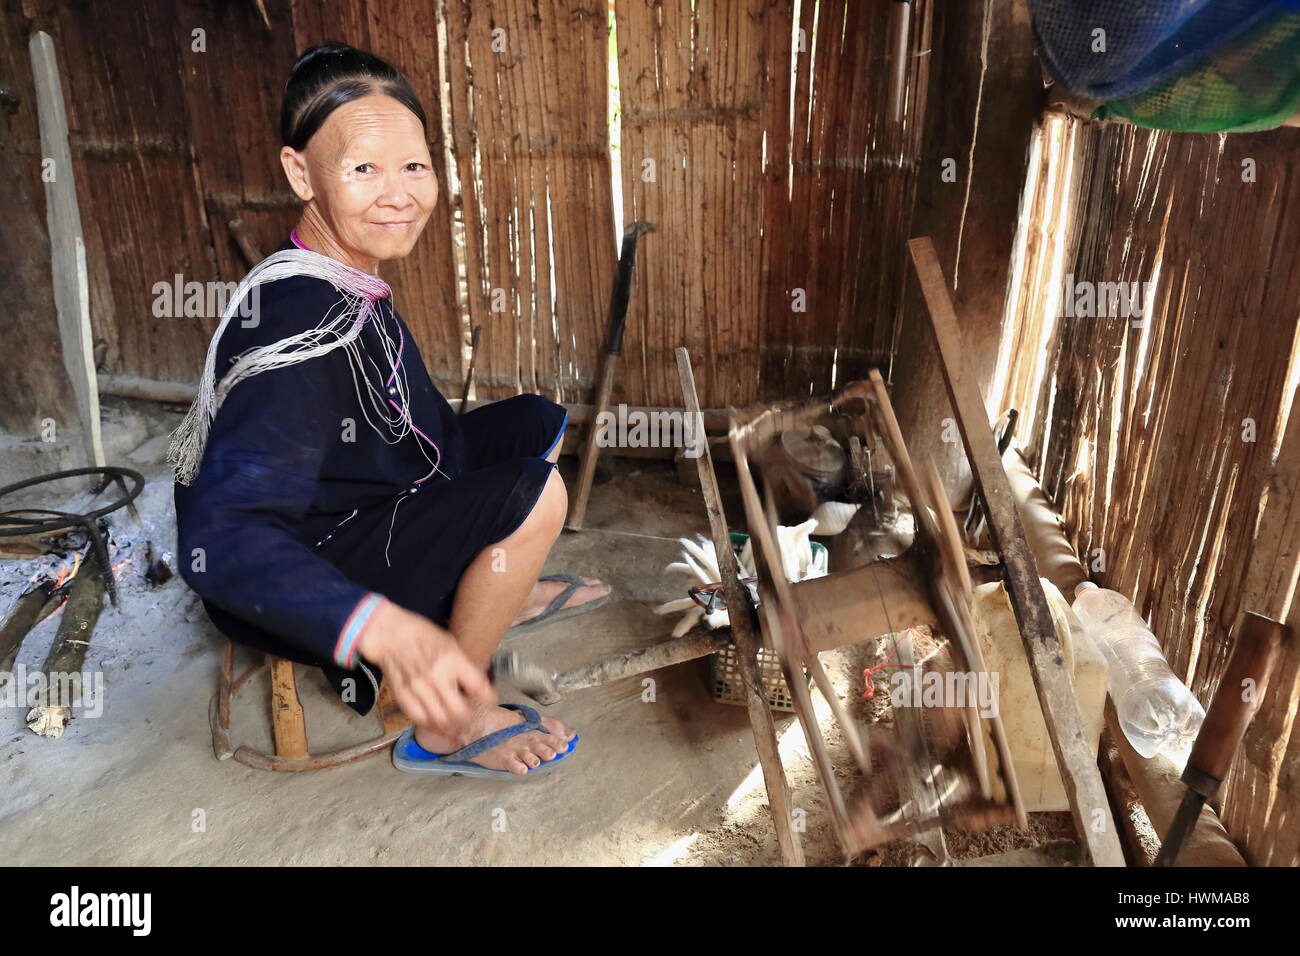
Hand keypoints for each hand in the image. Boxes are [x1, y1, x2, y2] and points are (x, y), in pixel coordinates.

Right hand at [357, 598, 495, 729]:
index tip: (491, 700)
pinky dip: (432, 724)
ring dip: (452, 725)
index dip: (490, 699)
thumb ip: (463, 666)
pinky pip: (420, 720)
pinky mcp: (403, 696)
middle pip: (460, 713)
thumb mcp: (451, 644)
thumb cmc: (422, 635)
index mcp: (452, 660)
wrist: (390, 634)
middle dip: (470, 717)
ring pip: (441, 721)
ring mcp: (418, 689)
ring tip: (455, 720)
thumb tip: (478, 686)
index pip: (478, 688)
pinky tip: (437, 721)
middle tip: (471, 714)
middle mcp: (436, 677)